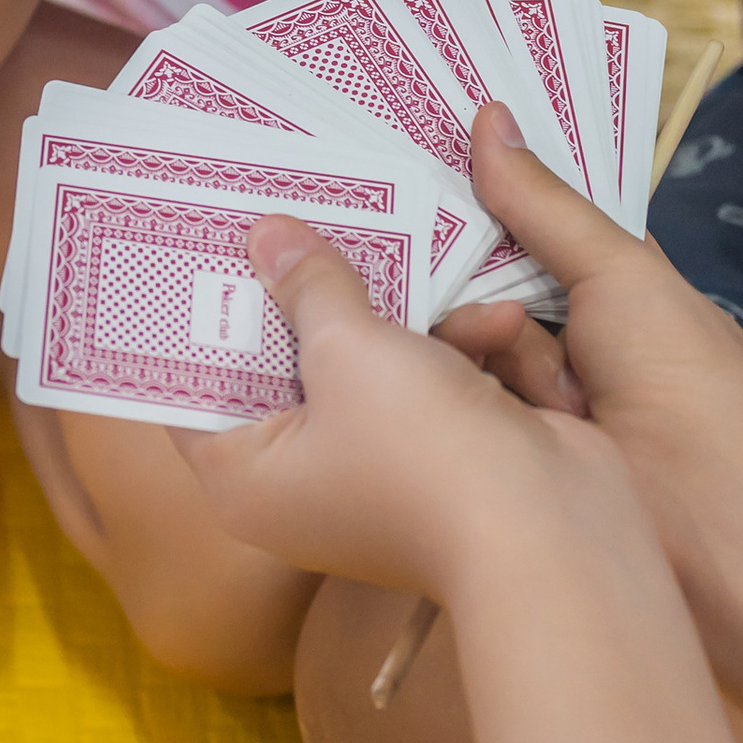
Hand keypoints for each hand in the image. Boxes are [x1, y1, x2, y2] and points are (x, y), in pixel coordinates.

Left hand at [170, 207, 650, 596]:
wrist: (551, 534)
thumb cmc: (420, 451)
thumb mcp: (349, 349)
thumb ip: (307, 286)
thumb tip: (264, 236)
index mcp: (246, 475)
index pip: (191, 386)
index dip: (200, 312)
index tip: (205, 237)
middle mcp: (298, 478)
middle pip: (280, 361)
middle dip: (306, 288)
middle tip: (299, 207)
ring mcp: (371, 467)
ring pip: (364, 361)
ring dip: (405, 313)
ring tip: (421, 244)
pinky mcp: (438, 455)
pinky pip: (425, 382)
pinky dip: (459, 349)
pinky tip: (500, 321)